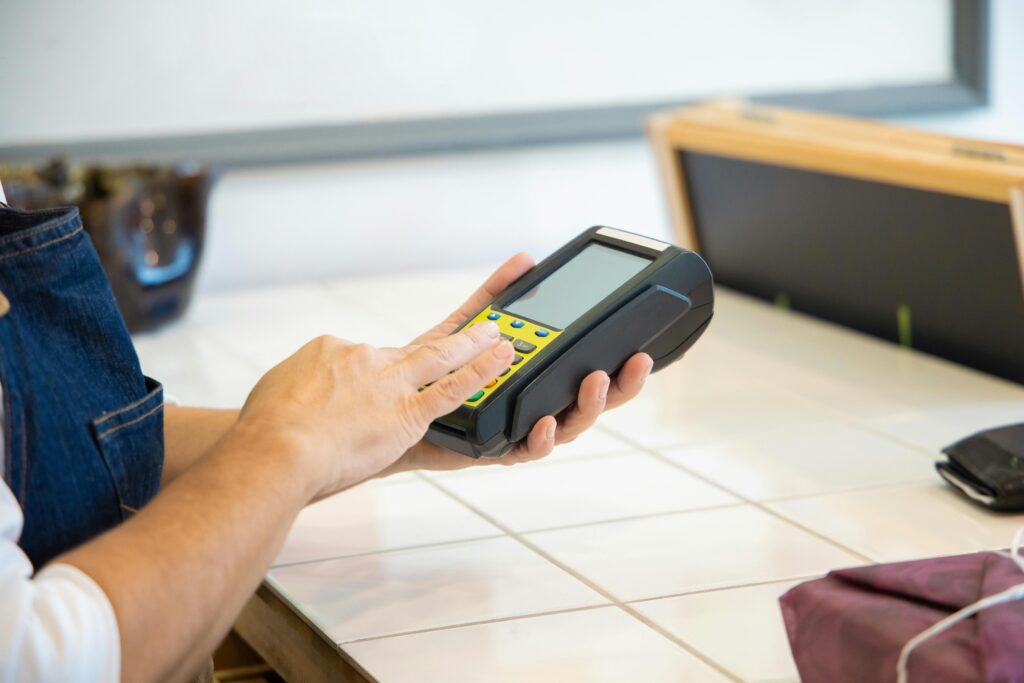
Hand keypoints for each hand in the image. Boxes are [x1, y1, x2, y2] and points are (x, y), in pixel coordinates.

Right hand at [235, 322, 514, 499]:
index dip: (380, 365)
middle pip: (420, 341)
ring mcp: (389, 382)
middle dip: (458, 327)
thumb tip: (304, 395)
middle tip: (486, 311)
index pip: (364, 356)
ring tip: (500, 333)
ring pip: (441, 356)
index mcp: (332, 350)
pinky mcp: (405, 413)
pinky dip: (479, 372)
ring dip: (474, 343)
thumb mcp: (275, 391)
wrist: (274, 449)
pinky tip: (503, 360)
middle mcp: (365, 357)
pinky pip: (451, 390)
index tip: (387, 371)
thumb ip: (300, 387)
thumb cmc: (265, 430)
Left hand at [381, 253, 653, 474]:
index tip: (641, 348)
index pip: (591, 374)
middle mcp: (537, 406)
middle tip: (633, 363)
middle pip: (591, 403)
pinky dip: (538, 438)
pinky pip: (525, 450)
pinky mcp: (497, 450)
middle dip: (619, 387)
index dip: (621, 367)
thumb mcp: (466, 326)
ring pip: (567, 427)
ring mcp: (520, 429)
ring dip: (586, 407)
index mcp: (539, 379)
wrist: (394, 409)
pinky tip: (542, 423)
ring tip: (595, 382)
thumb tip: (524, 260)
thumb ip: (495, 295)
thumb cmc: (434, 373)